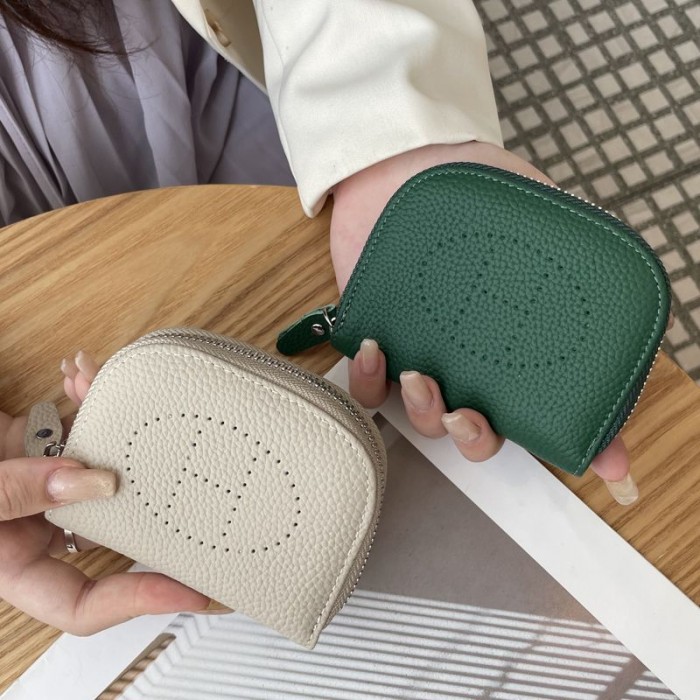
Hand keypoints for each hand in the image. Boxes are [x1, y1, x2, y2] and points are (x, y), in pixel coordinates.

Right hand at [0, 352, 212, 635]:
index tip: (191, 591)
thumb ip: (18, 492)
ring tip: (115, 397)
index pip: (84, 603)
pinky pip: (78, 429)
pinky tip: (83, 376)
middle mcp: (36, 528)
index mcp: (14, 564)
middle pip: (112, 534)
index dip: (139, 601)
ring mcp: (43, 486)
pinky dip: (85, 401)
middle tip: (211, 519)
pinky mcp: (41, 447)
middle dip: (157, 511)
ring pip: (102, 469)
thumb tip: (96, 481)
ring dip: (114, 429)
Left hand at [331, 142, 648, 503]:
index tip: (605, 462)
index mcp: (514, 343)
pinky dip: (370, 383)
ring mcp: (424, 354)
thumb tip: (612, 283)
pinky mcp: (377, 341)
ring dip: (426, 415)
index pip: (552, 400)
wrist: (405, 162)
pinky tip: (376, 352)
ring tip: (421, 377)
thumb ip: (569, 253)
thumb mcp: (538, 216)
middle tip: (469, 417)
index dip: (580, 438)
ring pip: (425, 420)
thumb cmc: (476, 189)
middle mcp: (471, 360)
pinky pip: (368, 386)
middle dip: (477, 439)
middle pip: (481, 432)